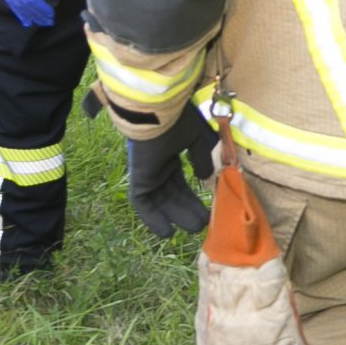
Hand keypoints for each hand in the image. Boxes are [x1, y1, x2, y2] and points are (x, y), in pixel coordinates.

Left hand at [0, 0, 55, 27]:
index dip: (17, 8)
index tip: (24, 17)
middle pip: (16, 3)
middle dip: (26, 15)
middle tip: (36, 23)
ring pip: (25, 4)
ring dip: (36, 14)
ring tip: (46, 21)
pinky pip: (33, 0)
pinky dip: (41, 8)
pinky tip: (48, 14)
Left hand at [124, 110, 213, 239]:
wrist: (157, 112)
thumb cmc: (177, 121)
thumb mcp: (196, 139)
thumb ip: (201, 159)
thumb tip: (205, 177)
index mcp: (168, 157)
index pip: (179, 184)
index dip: (191, 199)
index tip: (206, 210)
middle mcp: (157, 168)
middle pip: (172, 196)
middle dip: (187, 210)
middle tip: (204, 224)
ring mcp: (147, 174)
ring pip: (160, 202)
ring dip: (175, 217)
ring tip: (194, 229)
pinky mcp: (139, 179)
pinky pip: (142, 204)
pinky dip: (152, 219)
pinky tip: (167, 232)